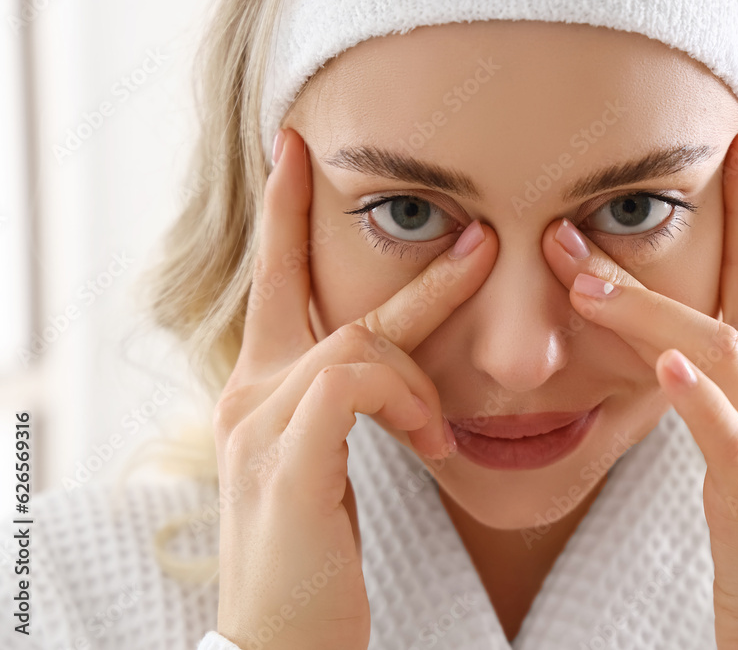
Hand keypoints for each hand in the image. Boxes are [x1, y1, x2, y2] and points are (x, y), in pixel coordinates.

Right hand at [212, 128, 497, 649]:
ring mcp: (260, 426)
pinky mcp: (286, 465)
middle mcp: (249, 394)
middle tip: (472, 235)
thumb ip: (349, 409)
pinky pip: (358, 387)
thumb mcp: (324, 469)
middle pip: (325, 297)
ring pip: (356, 344)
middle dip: (401, 264)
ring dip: (418, 377)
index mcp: (260, 391)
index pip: (272, 283)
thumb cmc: (309, 557)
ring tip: (439, 432)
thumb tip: (401, 375)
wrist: (280, 644)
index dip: (281, 215)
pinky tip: (431, 442)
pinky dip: (406, 404)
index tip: (295, 152)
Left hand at [541, 127, 737, 648]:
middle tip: (581, 218)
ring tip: (584, 278)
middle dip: (662, 253)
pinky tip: (664, 368)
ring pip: (716, 356)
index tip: (729, 149)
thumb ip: (717, 397)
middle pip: (728, 302)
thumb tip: (672, 352)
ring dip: (648, 314)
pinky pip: (728, 442)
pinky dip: (699, 400)